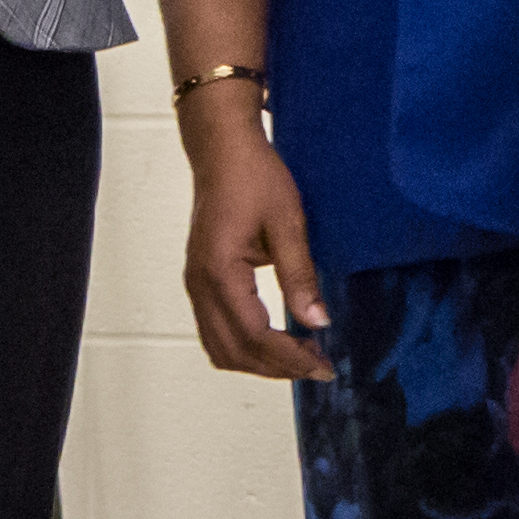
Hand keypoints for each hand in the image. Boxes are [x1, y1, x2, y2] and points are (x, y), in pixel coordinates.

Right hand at [175, 91, 333, 382]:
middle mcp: (200, 285)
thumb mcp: (288, 223)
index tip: (323, 365)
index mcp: (220, 272)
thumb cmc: (254, 176)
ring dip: (258, 361)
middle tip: (318, 366)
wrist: (223, 150)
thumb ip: (300, 275)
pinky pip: (216, 330)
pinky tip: (276, 339)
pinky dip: (244, 346)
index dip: (289, 358)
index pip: (254, 336)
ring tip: (299, 357)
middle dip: (276, 368)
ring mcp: (195, 284)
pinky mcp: (200, 280)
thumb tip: (317, 322)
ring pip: (220, 347)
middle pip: (233, 351)